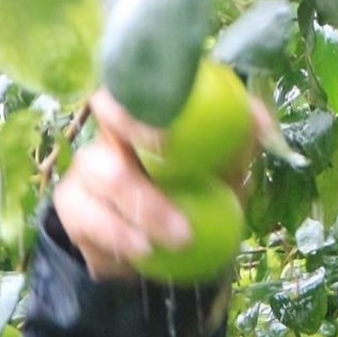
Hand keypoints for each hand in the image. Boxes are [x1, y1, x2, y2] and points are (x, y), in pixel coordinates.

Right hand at [53, 88, 269, 280]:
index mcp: (151, 115)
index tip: (186, 112)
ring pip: (101, 168)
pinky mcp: (73, 206)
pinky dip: (119, 233)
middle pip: (107, 105)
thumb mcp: (228, 176)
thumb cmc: (199, 201)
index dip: (160, 85)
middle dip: (133, 120)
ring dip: (143, 202)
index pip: (147, 79)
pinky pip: (90, 215)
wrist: (163, 257)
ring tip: (182, 236)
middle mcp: (115, 130)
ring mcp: (88, 165)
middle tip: (168, 147)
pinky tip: (145, 250)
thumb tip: (264, 122)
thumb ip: (243, 145)